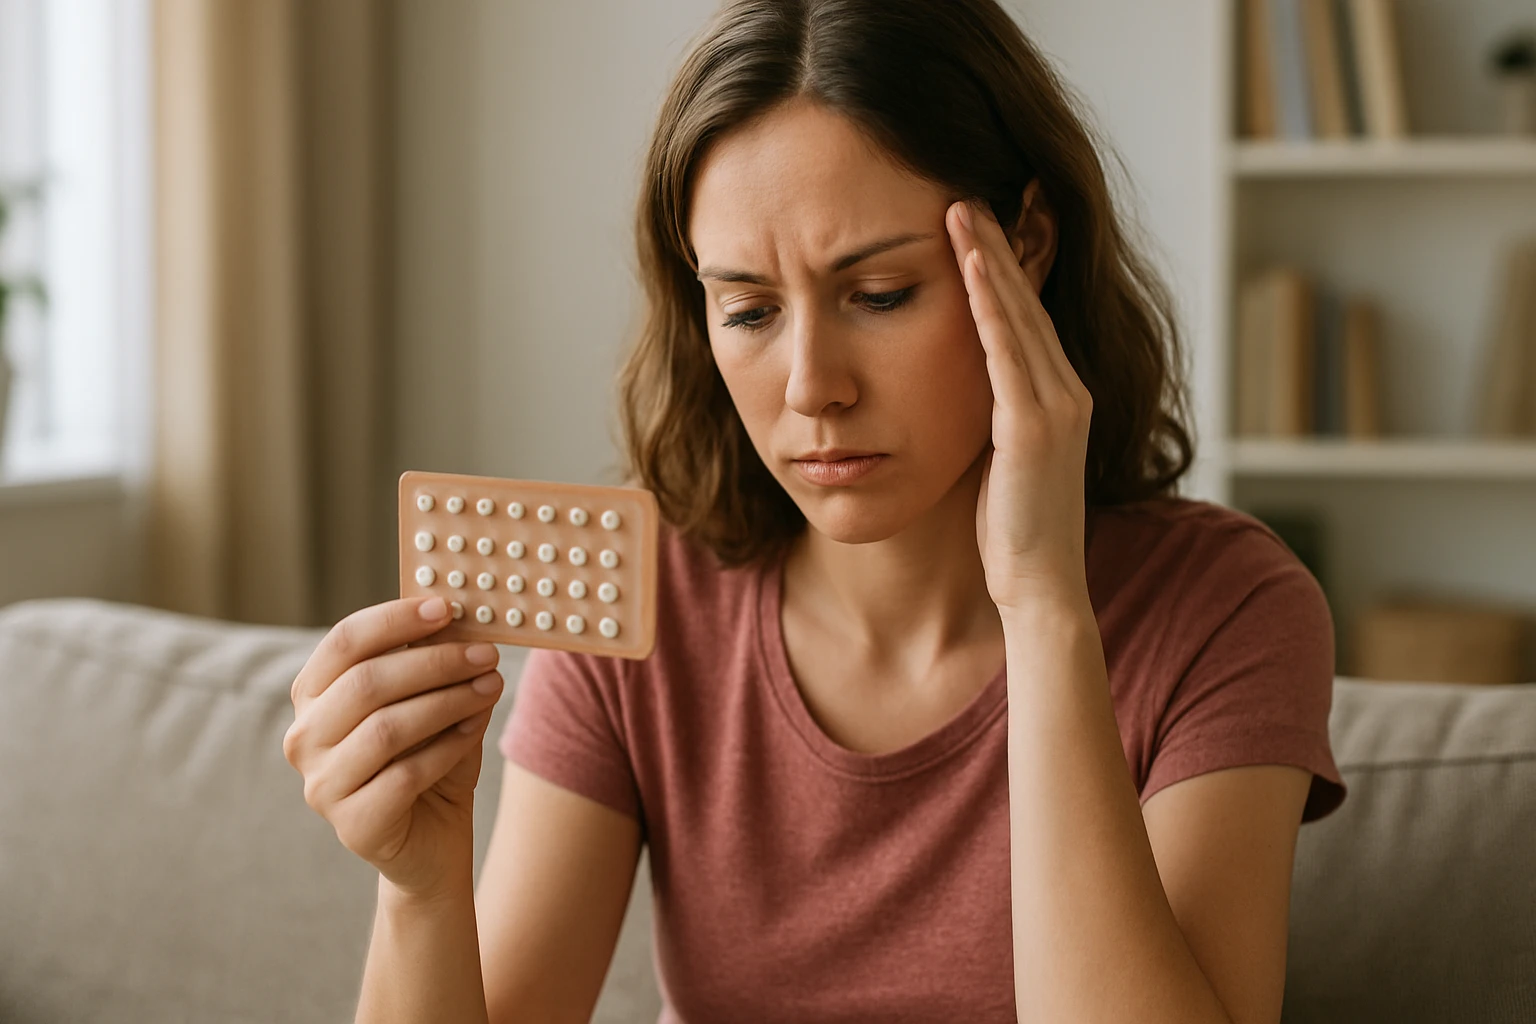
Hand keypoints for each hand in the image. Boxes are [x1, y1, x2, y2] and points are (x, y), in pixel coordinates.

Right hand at [283, 596, 503, 899]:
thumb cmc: (427, 759)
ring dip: (447, 701)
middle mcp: (304, 738)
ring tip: (491, 686)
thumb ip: (433, 663)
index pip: (344, 641)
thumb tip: (458, 616)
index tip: (448, 607)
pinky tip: (474, 730)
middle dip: (434, 662)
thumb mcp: (431, 702)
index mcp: (314, 696)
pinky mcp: (352, 826)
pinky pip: (406, 775)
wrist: (431, 842)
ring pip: (386, 728)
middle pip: (366, 682)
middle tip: (486, 653)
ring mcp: (321, 786)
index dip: (396, 619)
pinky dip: (448, 747)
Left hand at [945, 190, 1092, 611]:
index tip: (971, 226)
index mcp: (1059, 399)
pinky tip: (972, 263)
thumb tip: (958, 391)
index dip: (1001, 270)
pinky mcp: (1035, 426)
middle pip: (1026, 302)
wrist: (1038, 587)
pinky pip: (1007, 350)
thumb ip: (992, 418)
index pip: (1025, 319)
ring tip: (961, 207)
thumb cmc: (1012, 534)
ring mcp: (1058, 406)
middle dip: (996, 245)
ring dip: (990, 258)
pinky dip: (990, 304)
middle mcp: (1068, 392)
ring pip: (1018, 315)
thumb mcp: (1000, 461)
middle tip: (965, 192)